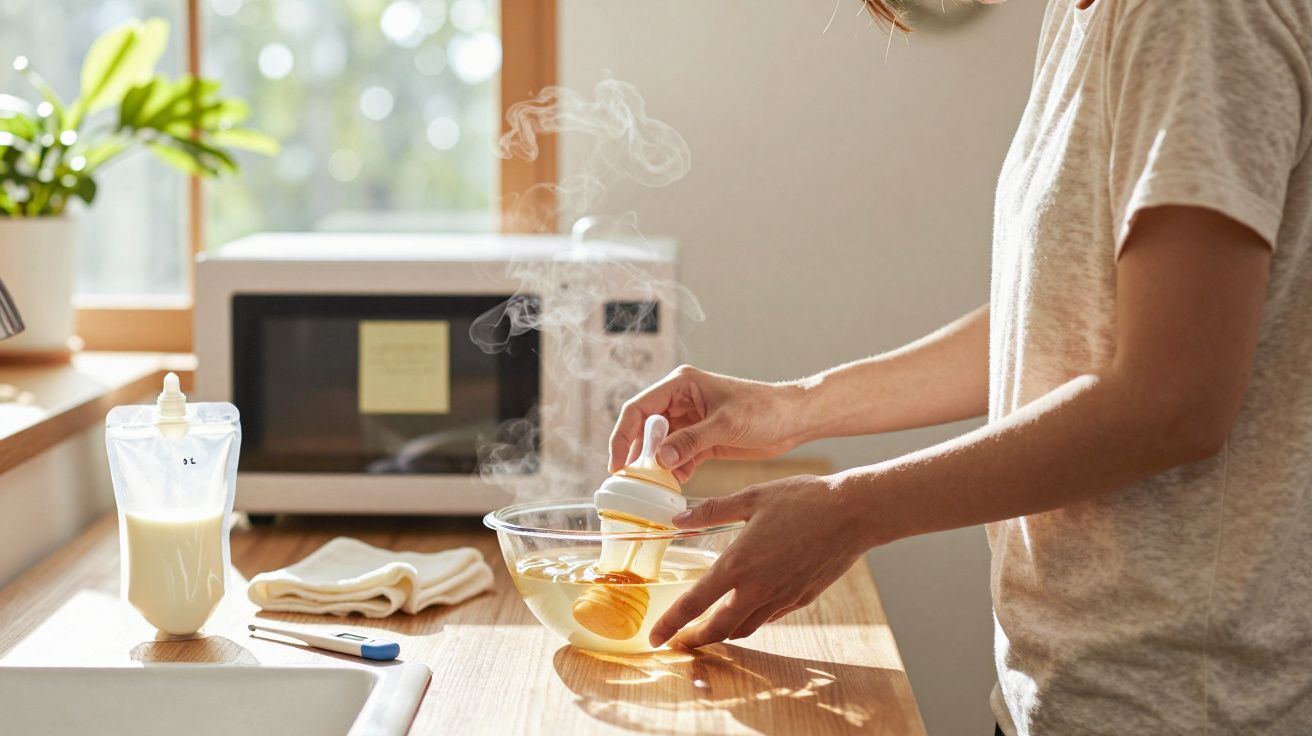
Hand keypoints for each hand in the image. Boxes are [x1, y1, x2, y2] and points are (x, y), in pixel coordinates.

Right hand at [608, 365, 807, 481]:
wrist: (795, 420)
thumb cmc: (764, 409)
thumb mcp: (725, 425)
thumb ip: (691, 441)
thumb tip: (659, 459)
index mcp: (681, 385)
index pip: (638, 409)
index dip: (623, 436)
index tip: (617, 464)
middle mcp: (681, 401)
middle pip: (645, 428)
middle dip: (639, 454)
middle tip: (632, 480)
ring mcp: (691, 420)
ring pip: (661, 445)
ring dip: (658, 465)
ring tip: (659, 484)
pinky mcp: (703, 438)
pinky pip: (678, 455)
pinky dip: (675, 469)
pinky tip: (679, 480)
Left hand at [648, 473, 870, 648]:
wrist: (853, 513)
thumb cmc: (803, 499)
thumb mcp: (751, 497)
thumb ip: (712, 510)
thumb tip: (679, 518)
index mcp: (738, 564)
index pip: (694, 603)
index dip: (671, 624)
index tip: (654, 637)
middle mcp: (757, 589)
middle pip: (718, 629)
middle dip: (695, 639)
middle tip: (679, 640)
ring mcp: (781, 598)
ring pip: (744, 628)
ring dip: (722, 633)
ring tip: (708, 628)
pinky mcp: (801, 599)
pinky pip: (768, 617)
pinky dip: (751, 619)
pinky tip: (746, 607)